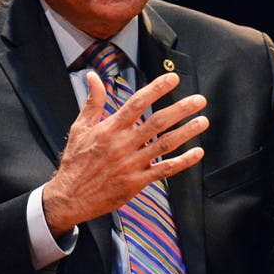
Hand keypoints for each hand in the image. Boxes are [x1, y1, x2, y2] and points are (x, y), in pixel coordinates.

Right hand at [42, 71, 207, 236]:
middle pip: (157, 122)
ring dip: (187, 132)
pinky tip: (197, 153)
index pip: (137, 103)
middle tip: (199, 100)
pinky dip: (183, 162)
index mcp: (109, 128)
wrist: (70, 197)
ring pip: (165, 145)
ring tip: (203, 121)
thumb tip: (93, 76)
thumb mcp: (80, 128)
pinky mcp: (137, 182)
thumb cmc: (75, 160)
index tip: (173, 78)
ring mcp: (132, 164)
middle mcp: (123, 144)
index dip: (156, 89)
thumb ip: (93, 102)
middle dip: (181, 109)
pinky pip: (165, 170)